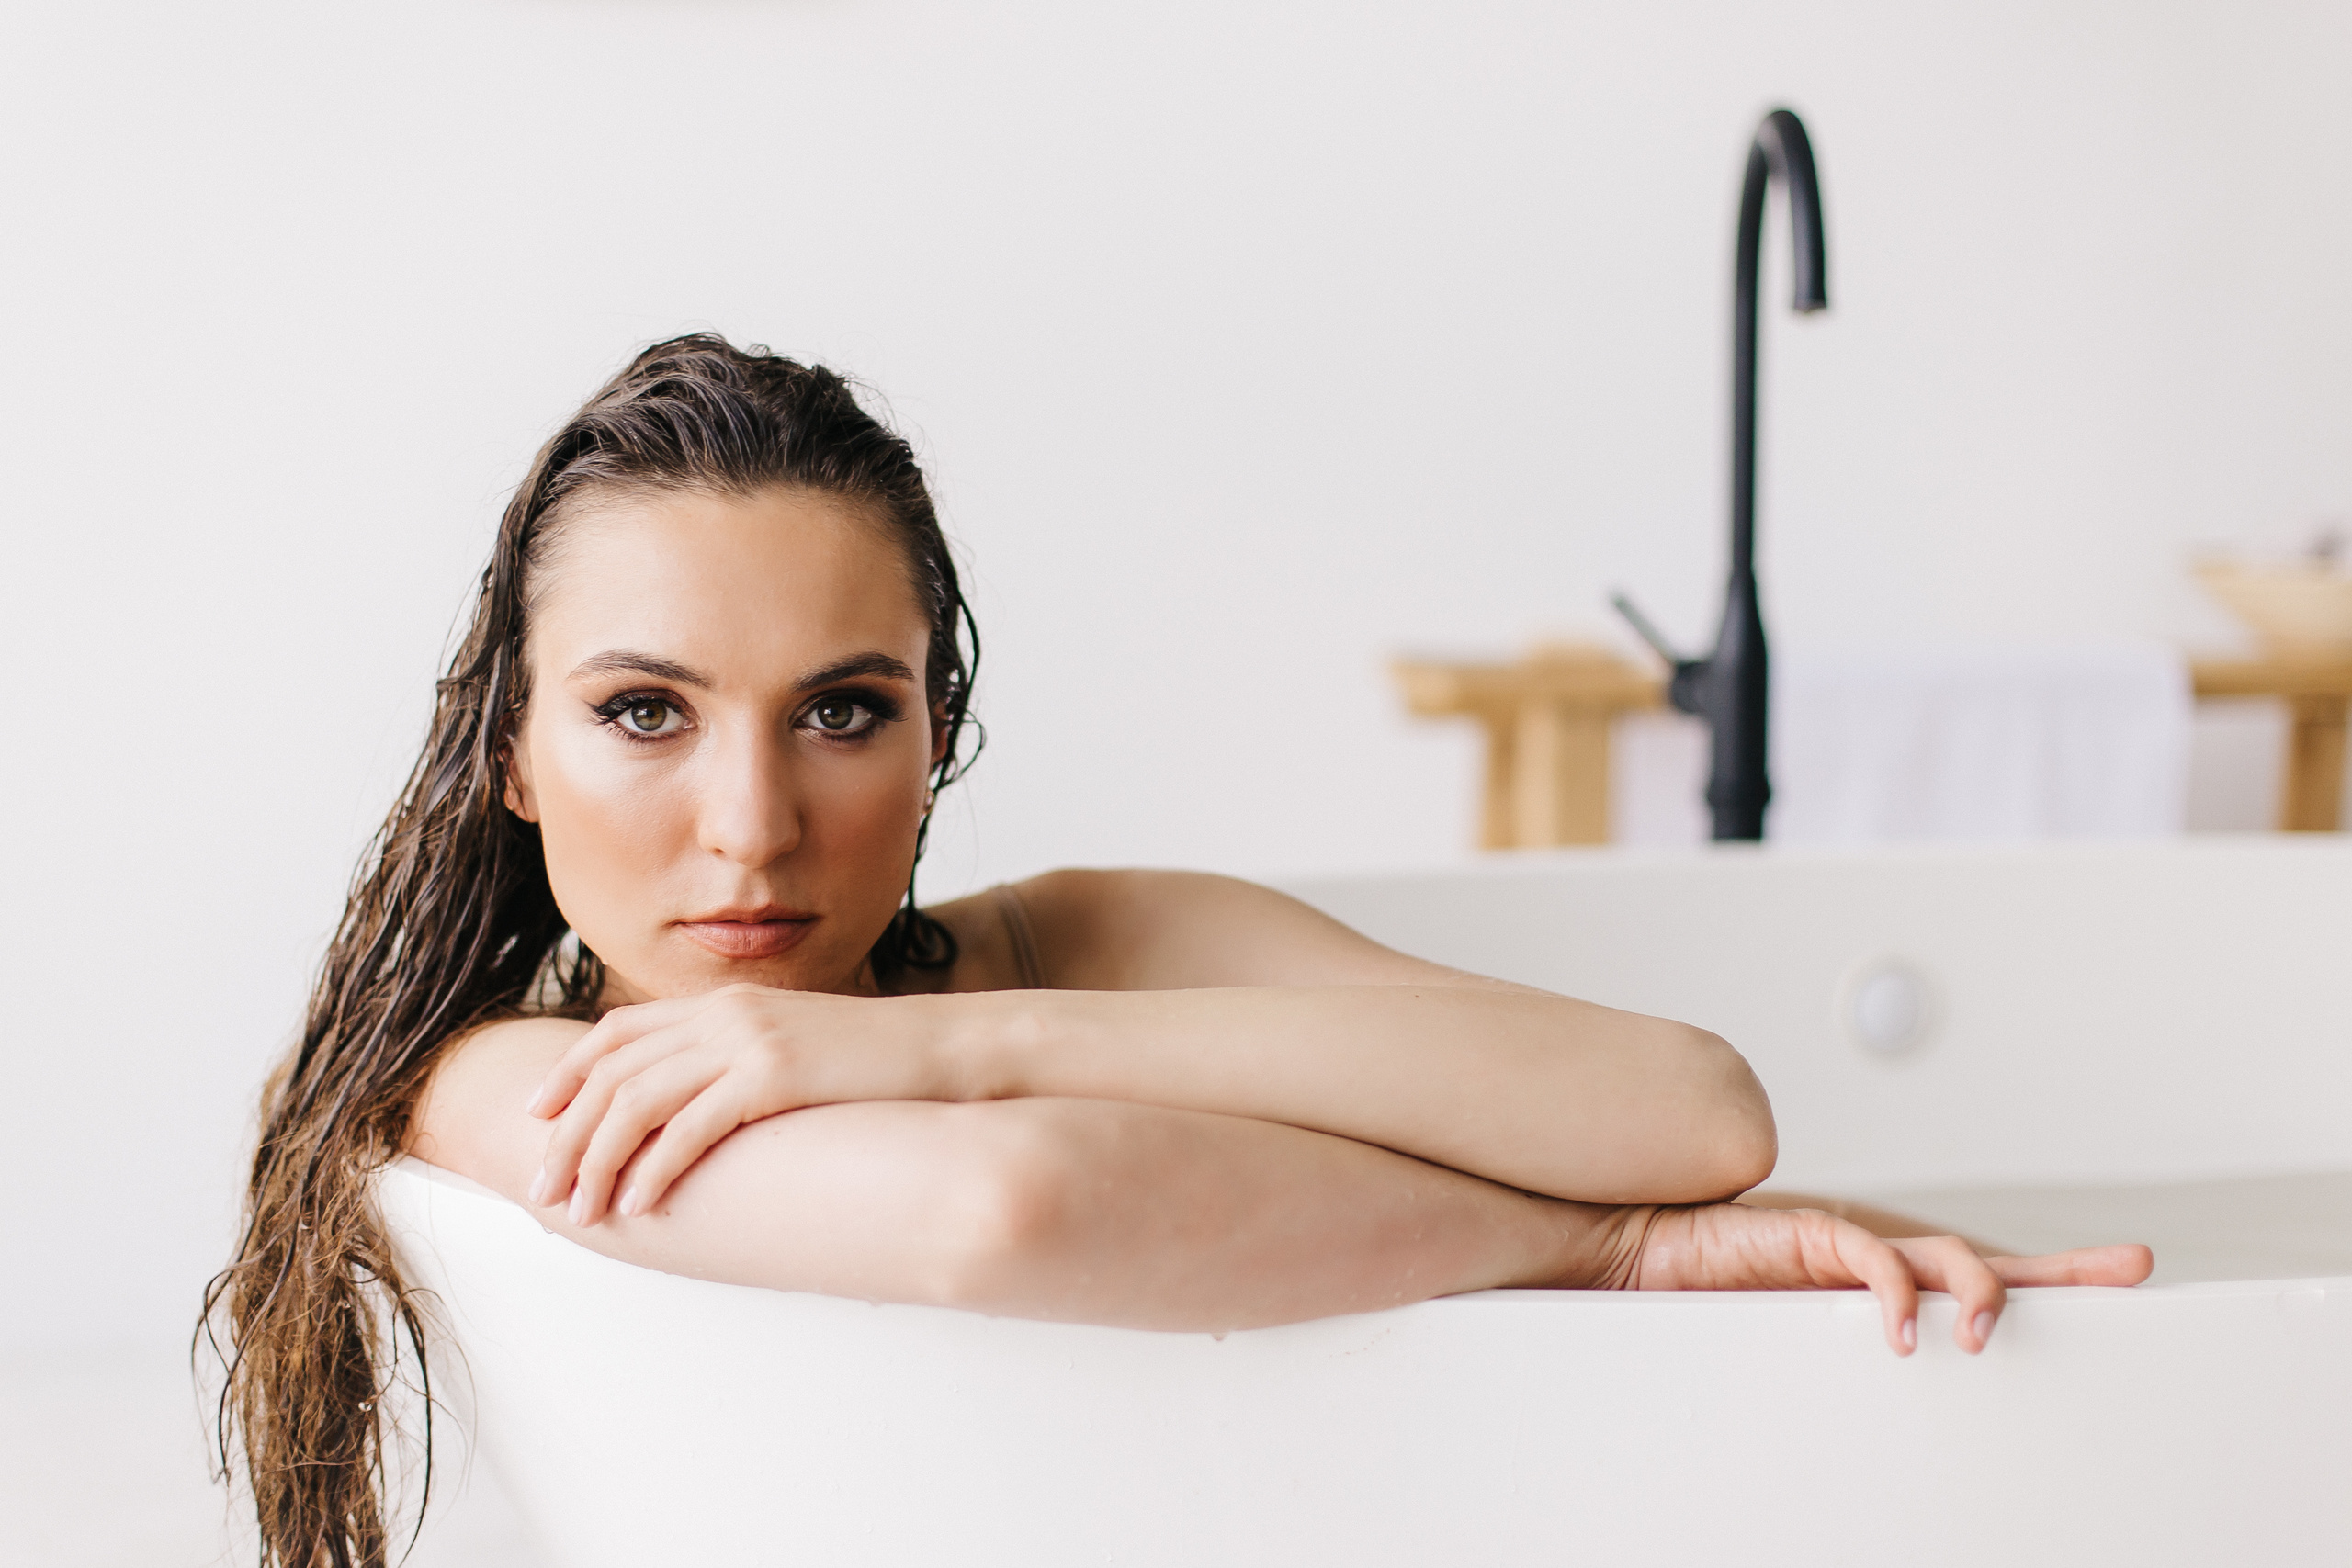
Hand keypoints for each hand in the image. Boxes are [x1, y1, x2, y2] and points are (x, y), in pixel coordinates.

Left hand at [523, 984, 956, 1224]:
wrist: (941, 1050)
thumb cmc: (870, 1065)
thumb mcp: (790, 1049)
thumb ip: (736, 1061)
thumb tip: (692, 1107)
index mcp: (724, 1004)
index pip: (618, 1030)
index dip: (567, 1072)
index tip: (538, 1115)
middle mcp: (725, 1014)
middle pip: (614, 1071)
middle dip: (567, 1133)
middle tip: (546, 1187)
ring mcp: (748, 1041)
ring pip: (639, 1100)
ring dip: (599, 1159)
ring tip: (582, 1209)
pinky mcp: (774, 1074)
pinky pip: (691, 1126)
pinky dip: (655, 1168)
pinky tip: (639, 1204)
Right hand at [1624, 1202, 2153, 1354]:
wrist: (1646, 1263)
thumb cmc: (1716, 1306)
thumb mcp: (1803, 1352)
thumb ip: (1849, 1367)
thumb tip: (1902, 1402)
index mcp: (1887, 1289)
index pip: (1985, 1281)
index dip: (2057, 1278)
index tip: (2124, 1272)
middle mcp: (1881, 1264)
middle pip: (1992, 1262)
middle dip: (2064, 1270)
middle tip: (2125, 1270)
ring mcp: (1851, 1248)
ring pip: (1945, 1256)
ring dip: (1978, 1294)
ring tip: (1983, 1337)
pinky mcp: (1811, 1237)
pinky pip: (1871, 1260)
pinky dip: (1895, 1296)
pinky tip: (1901, 1333)